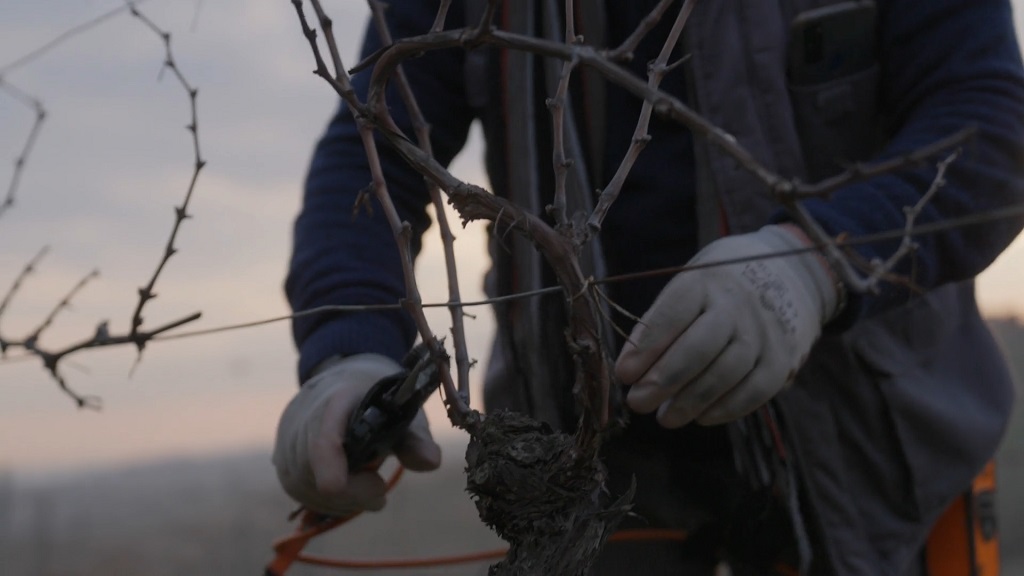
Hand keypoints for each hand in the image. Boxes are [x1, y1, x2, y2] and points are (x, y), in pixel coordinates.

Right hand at [273, 353, 441, 515]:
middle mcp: (302, 422)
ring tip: (369, 485)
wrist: (339, 380)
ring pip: (308, 489)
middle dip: (353, 491)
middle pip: (317, 473)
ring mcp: (287, 444)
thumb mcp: (401, 407)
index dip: (327, 464)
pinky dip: (330, 500)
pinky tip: (349, 487)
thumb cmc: (375, 396)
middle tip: (380, 487)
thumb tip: (431, 462)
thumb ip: (416, 437)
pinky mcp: (283, 462)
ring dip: (344, 499)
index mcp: (335, 401)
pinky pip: (302, 492)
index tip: (337, 486)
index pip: (323, 438)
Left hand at [615, 224, 840, 427]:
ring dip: (693, 400)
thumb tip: (630, 374)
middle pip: (702, 345)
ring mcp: (762, 330)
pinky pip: (757, 388)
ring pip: (729, 370)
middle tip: (638, 403)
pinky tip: (701, 418)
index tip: (624, 374)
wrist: (771, 281)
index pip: (673, 312)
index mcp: (702, 282)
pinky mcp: (781, 356)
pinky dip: (728, 408)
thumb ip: (655, 331)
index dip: (647, 346)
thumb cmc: (706, 298)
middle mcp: (735, 303)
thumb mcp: (679, 297)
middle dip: (666, 379)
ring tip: (666, 418)